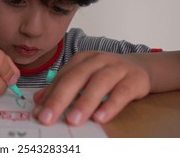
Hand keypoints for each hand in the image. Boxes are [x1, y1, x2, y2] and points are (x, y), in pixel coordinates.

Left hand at [32, 51, 150, 125]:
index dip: (49, 96)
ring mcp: (117, 67)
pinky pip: (122, 92)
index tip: (38, 114)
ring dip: (84, 102)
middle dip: (60, 99)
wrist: (141, 68)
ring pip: (99, 83)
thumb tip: (38, 102)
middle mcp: (98, 60)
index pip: (62, 77)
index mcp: (82, 59)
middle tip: (48, 118)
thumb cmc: (107, 75)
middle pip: (76, 78)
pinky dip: (111, 105)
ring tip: (73, 120)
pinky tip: (100, 118)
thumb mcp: (84, 78)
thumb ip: (62, 88)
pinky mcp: (135, 79)